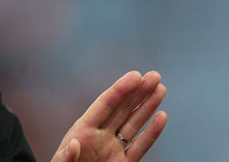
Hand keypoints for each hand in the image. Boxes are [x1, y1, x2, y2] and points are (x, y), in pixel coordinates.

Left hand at [51, 71, 166, 161]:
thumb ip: (66, 157)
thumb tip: (74, 144)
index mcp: (82, 131)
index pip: (104, 105)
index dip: (120, 89)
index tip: (135, 75)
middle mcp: (100, 136)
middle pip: (122, 109)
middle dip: (138, 92)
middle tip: (155, 75)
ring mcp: (112, 149)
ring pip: (133, 124)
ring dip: (147, 106)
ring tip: (160, 88)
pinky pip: (140, 146)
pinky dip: (152, 133)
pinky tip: (162, 116)